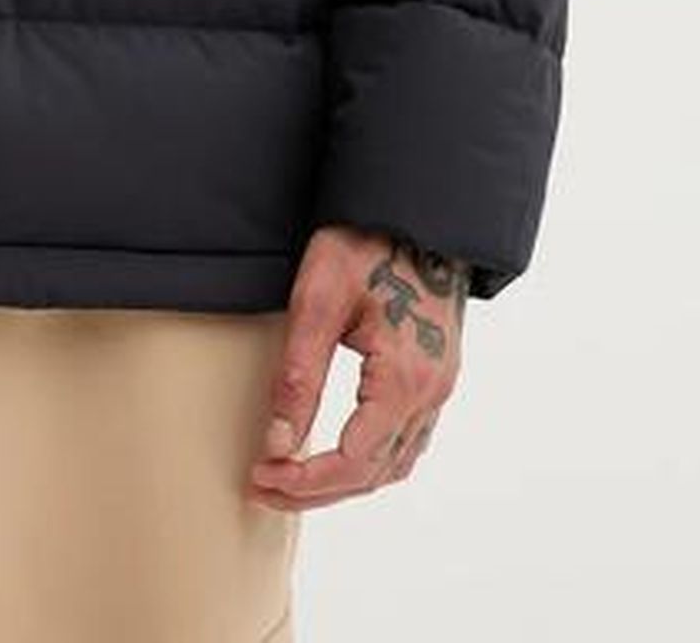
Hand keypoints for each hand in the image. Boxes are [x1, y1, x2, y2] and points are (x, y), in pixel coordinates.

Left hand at [247, 225, 466, 509]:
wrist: (414, 210)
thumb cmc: (365, 244)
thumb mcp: (318, 301)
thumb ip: (298, 376)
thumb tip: (277, 442)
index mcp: (405, 377)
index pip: (353, 461)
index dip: (303, 479)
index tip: (259, 475)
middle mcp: (431, 392)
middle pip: (372, 474)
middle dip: (315, 489)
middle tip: (262, 486)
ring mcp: (439, 387)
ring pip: (393, 465)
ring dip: (342, 483)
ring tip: (290, 479)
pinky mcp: (435, 377)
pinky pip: (406, 442)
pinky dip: (369, 462)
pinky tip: (337, 457)